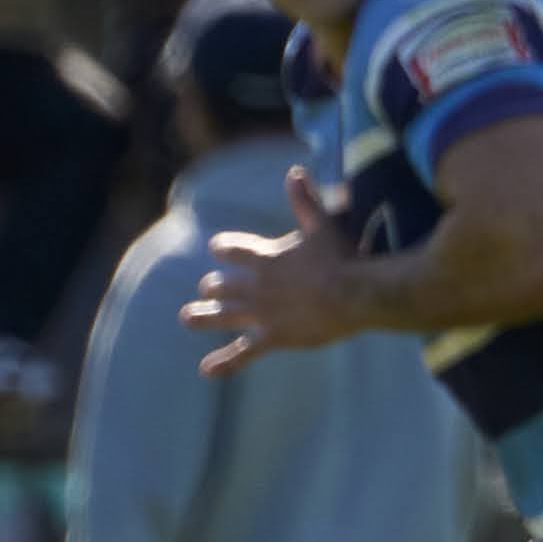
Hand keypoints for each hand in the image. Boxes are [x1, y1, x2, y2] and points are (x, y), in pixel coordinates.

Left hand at [182, 167, 363, 374]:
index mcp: (264, 257)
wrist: (355, 294)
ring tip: (187, 317)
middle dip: (213, 286)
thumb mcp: (324, 225)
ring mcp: (260, 313)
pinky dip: (224, 362)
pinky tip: (207, 370)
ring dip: (201, 316)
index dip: (222, 248)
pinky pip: (242, 353)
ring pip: (220, 315)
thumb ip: (306, 201)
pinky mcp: (272, 337)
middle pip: (220, 285)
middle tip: (210, 289)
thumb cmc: (343, 258)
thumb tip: (295, 171)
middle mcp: (255, 285)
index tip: (218, 249)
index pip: (229, 249)